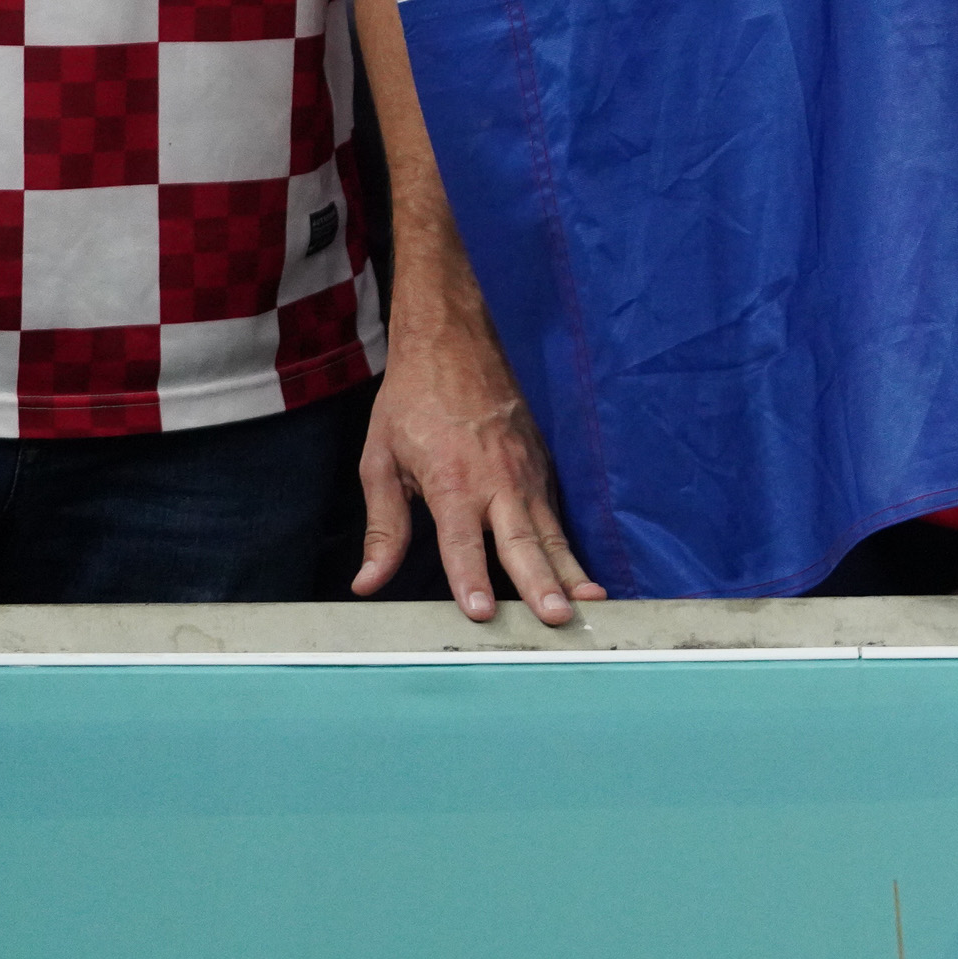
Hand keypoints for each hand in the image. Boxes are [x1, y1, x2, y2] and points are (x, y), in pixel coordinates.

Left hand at [353, 264, 602, 624]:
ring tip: (589, 602)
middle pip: (523, 542)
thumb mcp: (380, 460)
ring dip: (570, 570)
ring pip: (552, 532)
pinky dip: (569, 548)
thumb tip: (368, 582)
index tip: (483, 613)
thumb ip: (384, 525)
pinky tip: (580, 576)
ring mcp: (527, 473)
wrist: (456, 341)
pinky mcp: (542, 466)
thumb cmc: (412, 401)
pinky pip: (556, 516)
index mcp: (452, 481)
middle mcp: (497, 480)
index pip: (463, 543)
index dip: (472, 579)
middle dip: (542, 583)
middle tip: (557, 617)